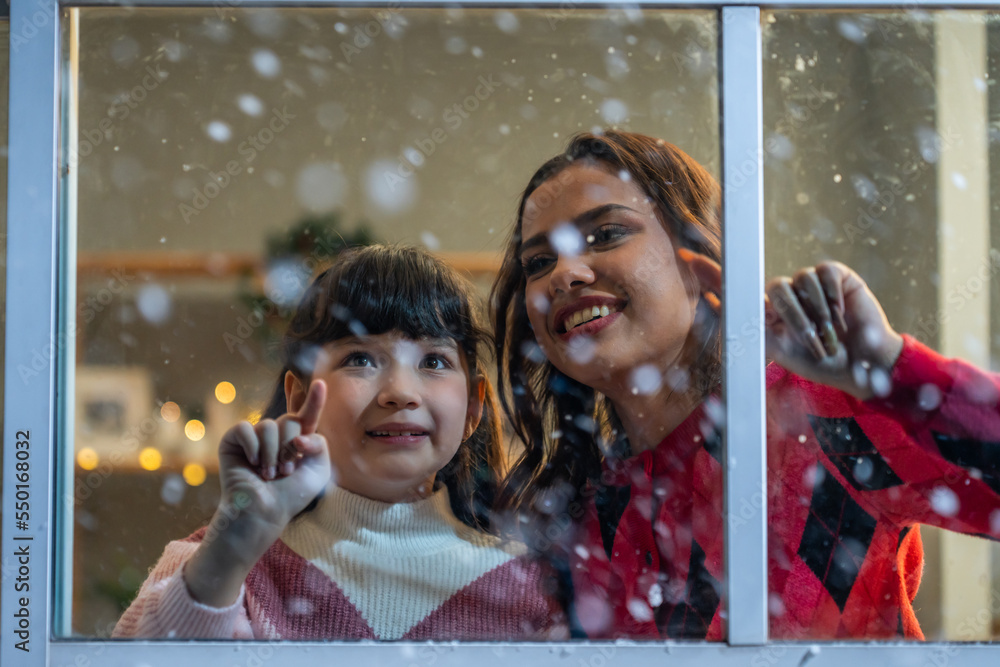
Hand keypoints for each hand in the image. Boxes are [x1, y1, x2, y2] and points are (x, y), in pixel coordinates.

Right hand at [215, 378, 330, 550]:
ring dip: (273, 453)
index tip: (321, 383)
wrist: (265, 511)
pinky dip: (252, 447)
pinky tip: (252, 463)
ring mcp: (255, 436)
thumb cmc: (291, 495)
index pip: (305, 414)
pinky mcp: (234, 440)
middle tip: (286, 471)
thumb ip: (320, 444)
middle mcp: (276, 435)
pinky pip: (246, 428)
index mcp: (298, 440)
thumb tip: (297, 436)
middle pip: (291, 419)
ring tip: (269, 474)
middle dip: (291, 446)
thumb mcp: (318, 469)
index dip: (313, 398)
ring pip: (270, 425)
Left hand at [678, 251, 902, 399]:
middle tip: (812, 342)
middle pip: (774, 287)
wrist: (861, 365)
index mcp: (766, 309)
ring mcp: (809, 281)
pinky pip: (823, 273)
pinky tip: (841, 313)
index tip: (685, 257)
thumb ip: (746, 324)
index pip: (734, 284)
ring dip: (817, 313)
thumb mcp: (776, 348)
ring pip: (799, 280)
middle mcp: (785, 292)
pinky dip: (832, 297)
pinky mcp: (835, 274)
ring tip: (830, 334)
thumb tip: (712, 301)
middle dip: (795, 319)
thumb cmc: (818, 362)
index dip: (710, 270)